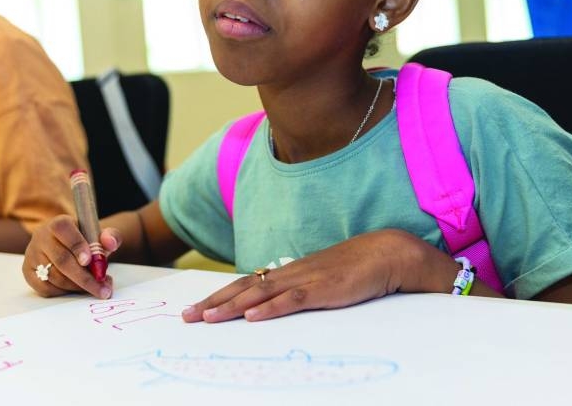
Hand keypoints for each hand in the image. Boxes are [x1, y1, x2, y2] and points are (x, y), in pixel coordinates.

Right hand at [22, 215, 121, 299]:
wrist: (68, 247)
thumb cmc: (84, 241)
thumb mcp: (99, 236)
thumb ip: (110, 236)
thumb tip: (109, 242)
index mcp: (58, 223)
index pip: (63, 230)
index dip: (76, 245)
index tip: (89, 260)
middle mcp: (41, 237)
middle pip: (61, 260)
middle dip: (85, 278)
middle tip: (103, 289)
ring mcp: (32, 255)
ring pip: (55, 277)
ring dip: (77, 287)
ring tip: (95, 287)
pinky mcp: (28, 272)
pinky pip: (46, 288)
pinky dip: (64, 292)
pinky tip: (76, 288)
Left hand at [182, 229, 455, 322]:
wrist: (385, 253)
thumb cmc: (353, 269)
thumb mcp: (318, 283)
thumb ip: (296, 293)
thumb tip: (274, 307)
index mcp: (286, 273)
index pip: (244, 285)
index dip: (218, 296)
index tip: (196, 309)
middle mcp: (288, 274)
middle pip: (242, 288)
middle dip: (212, 303)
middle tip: (186, 316)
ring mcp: (304, 280)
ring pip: (259, 294)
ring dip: (231, 307)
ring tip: (207, 318)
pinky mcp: (322, 290)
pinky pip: (291, 300)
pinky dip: (270, 308)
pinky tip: (252, 316)